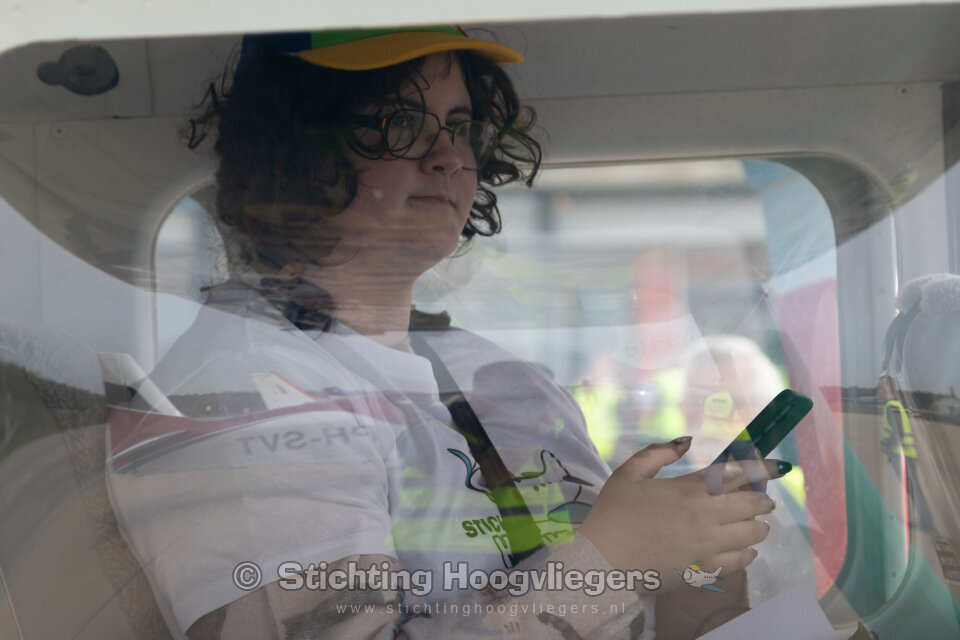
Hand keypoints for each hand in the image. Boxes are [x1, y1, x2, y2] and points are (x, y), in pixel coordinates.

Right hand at [580, 438, 782, 590]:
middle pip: (751, 504)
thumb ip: (658, 453)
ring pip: (751, 534)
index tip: (777, 466)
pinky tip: (745, 550)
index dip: (761, 467)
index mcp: (688, 489)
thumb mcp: (629, 473)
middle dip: (763, 499)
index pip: (736, 473)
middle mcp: (706, 516)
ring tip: (756, 524)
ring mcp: (708, 546)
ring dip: (758, 526)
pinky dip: (748, 553)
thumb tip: (686, 441)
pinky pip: (740, 561)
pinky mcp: (704, 570)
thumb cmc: (613, 513)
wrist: (603, 560)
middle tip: (763, 498)